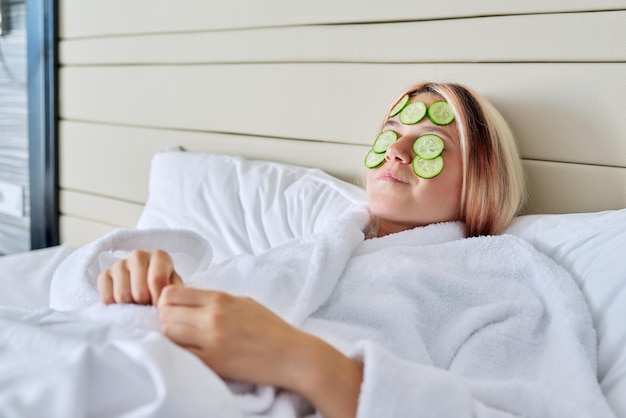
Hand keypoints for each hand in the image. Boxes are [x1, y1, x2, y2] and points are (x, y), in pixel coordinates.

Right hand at [97, 249, 182, 304]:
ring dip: (131, 306)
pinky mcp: (104, 274)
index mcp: (159, 256)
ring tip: (138, 304)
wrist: (146, 289)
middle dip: (145, 304)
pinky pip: (106, 297)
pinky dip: (115, 306)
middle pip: (139, 291)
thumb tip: (163, 301)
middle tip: (148, 305)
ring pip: (122, 296)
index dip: (158, 299)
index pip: (157, 280)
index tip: (160, 305)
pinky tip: (125, 303)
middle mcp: (138, 255)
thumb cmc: (164, 287)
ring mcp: (119, 263)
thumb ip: (174, 292)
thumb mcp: (174, 288)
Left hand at [157, 286, 362, 417]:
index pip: (173, 293)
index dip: (166, 301)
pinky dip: (180, 354)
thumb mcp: (243, 303)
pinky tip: (190, 355)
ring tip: (183, 342)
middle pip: (165, 313)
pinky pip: (182, 356)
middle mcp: (213, 317)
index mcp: (221, 299)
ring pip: (168, 334)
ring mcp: (212, 341)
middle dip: (164, 319)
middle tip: (175, 327)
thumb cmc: (271, 328)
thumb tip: (191, 303)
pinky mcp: (214, 363)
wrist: (291, 355)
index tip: (173, 310)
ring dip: (170, 337)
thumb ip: (216, 301)